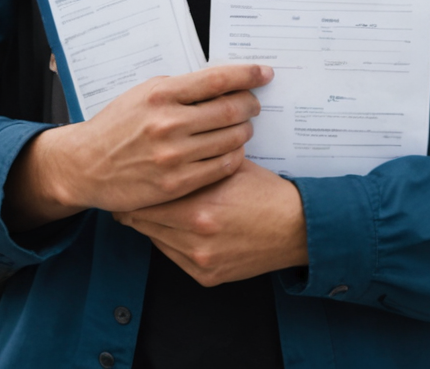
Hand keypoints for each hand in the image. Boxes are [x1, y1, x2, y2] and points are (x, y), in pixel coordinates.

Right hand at [3, 64, 269, 230]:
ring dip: (244, 131)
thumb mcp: (141, 95)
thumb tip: (217, 82)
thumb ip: (177, 89)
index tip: (264, 73)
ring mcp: (173, 155)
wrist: (86, 165)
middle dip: (251, 104)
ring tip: (242, 127)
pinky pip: (222, 167)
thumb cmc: (115, 127)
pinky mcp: (176, 183)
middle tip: (254, 104)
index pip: (217, 79)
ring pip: (231, 139)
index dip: (247, 74)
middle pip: (231, 110)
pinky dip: (234, 156)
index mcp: (160, 95)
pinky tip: (231, 151)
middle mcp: (168, 123)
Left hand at [116, 159, 308, 285]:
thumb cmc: (265, 193)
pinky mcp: (206, 276)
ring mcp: (200, 262)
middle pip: (143, 222)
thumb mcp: (229, 167)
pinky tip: (177, 227)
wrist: (296, 228)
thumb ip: (195, 162)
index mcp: (199, 209)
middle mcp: (195, 240)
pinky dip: (171, 242)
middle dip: (139, 206)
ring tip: (156, 208)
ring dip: (154, 224)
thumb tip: (164, 152)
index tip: (132, 180)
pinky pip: (173, 257)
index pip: (146, 200)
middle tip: (136, 194)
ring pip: (155, 240)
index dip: (137, 189)